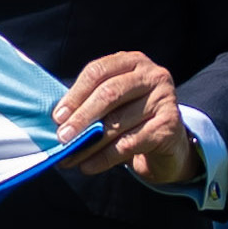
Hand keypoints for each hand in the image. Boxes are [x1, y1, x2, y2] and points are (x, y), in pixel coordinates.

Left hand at [54, 49, 198, 191]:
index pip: (98, 71)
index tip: (57, 117)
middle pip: (109, 93)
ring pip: (117, 122)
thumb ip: (90, 104)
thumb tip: (58, 121)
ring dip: (89, 144)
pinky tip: (89, 166)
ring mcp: (164, 98)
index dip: (75, 94)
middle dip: (81, 117)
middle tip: (62, 137)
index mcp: (133, 62)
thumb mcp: (113, 105)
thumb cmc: (133, 120)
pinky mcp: (170, 125)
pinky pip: (129, 143)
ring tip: (70, 157)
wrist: (169, 144)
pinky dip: (104, 158)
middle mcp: (152, 75)